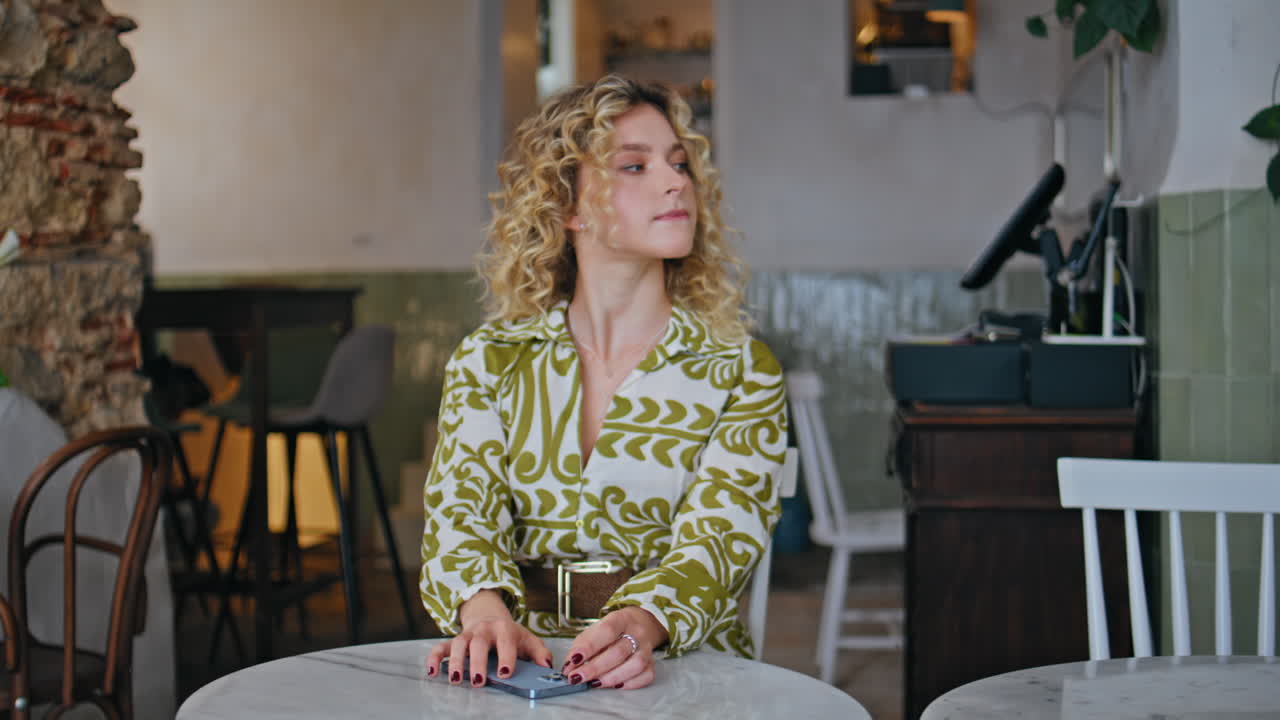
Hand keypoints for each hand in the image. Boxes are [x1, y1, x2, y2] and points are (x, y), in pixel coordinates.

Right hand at [425, 590, 552, 686]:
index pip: (506, 642)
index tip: (505, 672)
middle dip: (477, 662)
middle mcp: (484, 630)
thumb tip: (547, 666)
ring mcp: (467, 635)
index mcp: (504, 628)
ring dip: (455, 661)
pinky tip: (432, 671)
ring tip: (455, 678)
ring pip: (458, 644)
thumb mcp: (528, 640)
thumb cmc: (510, 635)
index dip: (506, 657)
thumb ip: (540, 654)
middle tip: (478, 680)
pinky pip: (440, 647)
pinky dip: (433, 658)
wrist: (490, 617)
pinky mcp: (453, 640)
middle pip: (479, 643)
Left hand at [561, 606, 667, 689]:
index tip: (573, 660)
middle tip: (577, 678)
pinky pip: (646, 675)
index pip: (606, 631)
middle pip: (618, 652)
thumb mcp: (595, 630)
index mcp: (620, 619)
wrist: (640, 623)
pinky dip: (630, 683)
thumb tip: (569, 667)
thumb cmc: (613, 630)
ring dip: (611, 677)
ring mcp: (647, 648)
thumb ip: (582, 646)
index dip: (589, 647)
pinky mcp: (652, 662)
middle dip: (594, 668)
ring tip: (594, 683)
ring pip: (635, 665)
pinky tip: (616, 685)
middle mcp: (637, 632)